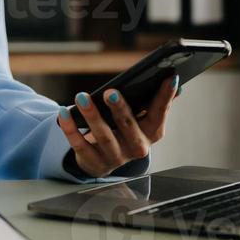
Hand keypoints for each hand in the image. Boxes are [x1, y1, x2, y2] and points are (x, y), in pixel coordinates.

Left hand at [56, 73, 181, 177]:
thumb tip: (175, 82)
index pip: (160, 113)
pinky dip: (71, 129)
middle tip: (110, 92)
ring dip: (92, 115)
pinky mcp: (93, 162)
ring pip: (104, 136)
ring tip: (81, 97)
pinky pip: (80, 145)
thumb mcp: (141, 118)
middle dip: (120, 109)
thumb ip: (155, 102)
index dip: (166, 97)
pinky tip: (64, 112)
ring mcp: (115, 157)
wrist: (103, 160)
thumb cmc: (124, 130)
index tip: (170, 77)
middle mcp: (137, 147)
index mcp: (151, 133)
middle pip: (129, 127)